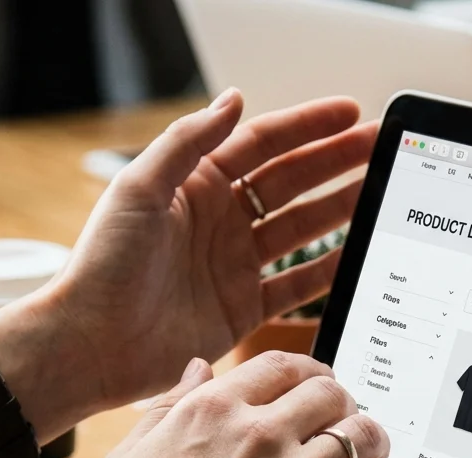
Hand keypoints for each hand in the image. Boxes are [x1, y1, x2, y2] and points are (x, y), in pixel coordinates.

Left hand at [49, 88, 374, 410]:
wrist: (92, 343)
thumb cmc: (103, 264)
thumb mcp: (139, 189)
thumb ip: (188, 142)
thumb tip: (233, 99)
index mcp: (196, 186)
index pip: (263, 145)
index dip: (308, 127)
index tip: (349, 114)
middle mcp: (220, 222)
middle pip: (292, 183)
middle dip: (338, 163)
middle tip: (379, 147)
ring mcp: (235, 266)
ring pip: (301, 230)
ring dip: (341, 211)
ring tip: (379, 194)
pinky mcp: (242, 309)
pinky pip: (296, 286)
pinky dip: (327, 272)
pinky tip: (357, 256)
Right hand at [68, 352, 411, 457]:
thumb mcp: (132, 456)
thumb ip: (172, 406)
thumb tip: (199, 368)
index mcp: (215, 410)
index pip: (281, 366)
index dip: (308, 372)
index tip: (316, 384)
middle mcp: (261, 434)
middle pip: (329, 393)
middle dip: (344, 402)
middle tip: (347, 418)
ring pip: (361, 434)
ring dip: (375, 439)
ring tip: (377, 451)